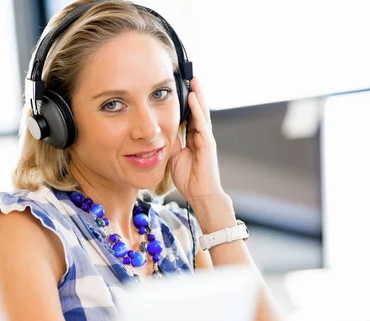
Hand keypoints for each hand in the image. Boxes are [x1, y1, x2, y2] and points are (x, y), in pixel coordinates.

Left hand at [170, 76, 223, 202]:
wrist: (200, 194)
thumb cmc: (188, 178)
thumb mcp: (174, 156)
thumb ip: (171, 142)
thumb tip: (161, 131)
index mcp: (194, 138)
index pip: (190, 115)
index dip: (186, 101)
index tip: (181, 87)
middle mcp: (201, 135)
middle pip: (198, 109)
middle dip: (194, 93)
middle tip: (190, 75)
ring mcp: (206, 139)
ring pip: (202, 112)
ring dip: (198, 96)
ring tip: (194, 80)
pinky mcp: (208, 144)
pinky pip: (202, 124)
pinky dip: (197, 110)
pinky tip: (193, 98)